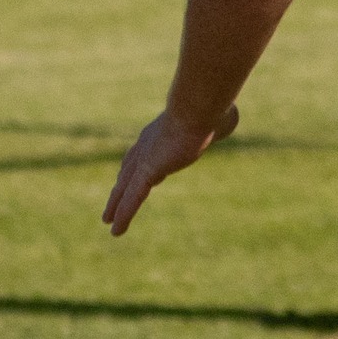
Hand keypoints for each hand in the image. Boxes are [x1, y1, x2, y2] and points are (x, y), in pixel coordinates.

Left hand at [103, 104, 238, 236]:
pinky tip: (115, 231)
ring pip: (125, 187)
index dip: (137, 162)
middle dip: (121, 184)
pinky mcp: (147, 172)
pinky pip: (132, 198)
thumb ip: (220, 120)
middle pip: (128, 168)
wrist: (199, 107)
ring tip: (107, 222)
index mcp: (161, 131)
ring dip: (116, 204)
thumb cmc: (212, 109)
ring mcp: (145, 158)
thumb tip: (230, 117)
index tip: (132, 171)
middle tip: (114, 197)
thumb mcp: (219, 115)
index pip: (144, 150)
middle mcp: (147, 144)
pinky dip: (123, 214)